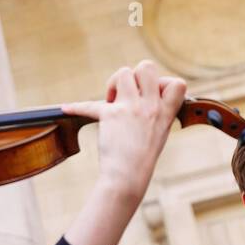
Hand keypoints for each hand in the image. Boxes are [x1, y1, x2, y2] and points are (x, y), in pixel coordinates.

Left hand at [60, 61, 186, 203]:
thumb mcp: (158, 134)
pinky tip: (67, 109)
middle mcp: (151, 107)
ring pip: (123, 73)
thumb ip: (154, 112)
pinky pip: (90, 104)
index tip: (152, 95)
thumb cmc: (141, 159)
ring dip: (114, 84)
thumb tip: (141, 92)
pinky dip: (76, 107)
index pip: (178, 83)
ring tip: (110, 101)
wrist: (127, 178)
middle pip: (147, 67)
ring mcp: (131, 109)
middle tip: (128, 94)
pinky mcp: (111, 115)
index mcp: (166, 114)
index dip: (163, 83)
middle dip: (135, 75)